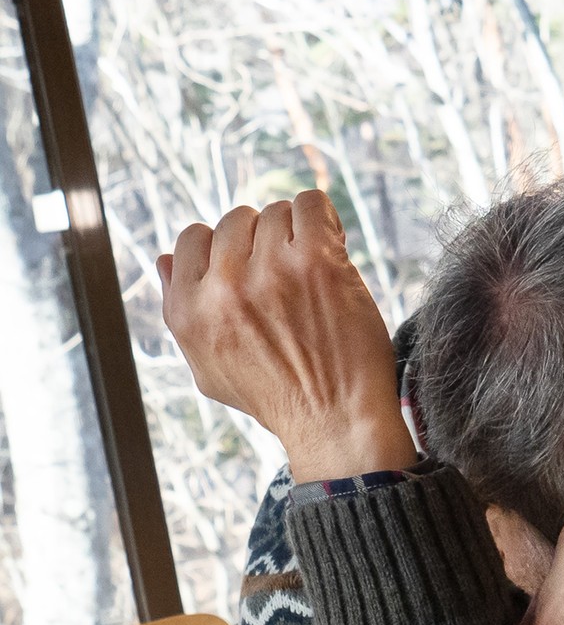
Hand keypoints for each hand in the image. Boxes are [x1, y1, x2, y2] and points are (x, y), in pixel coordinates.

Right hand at [159, 191, 413, 480]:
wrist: (336, 421)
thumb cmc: (278, 398)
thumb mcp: (208, 368)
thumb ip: (182, 312)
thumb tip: (165, 260)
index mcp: (187, 309)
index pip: (191, 239)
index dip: (226, 251)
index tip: (254, 270)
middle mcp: (221, 286)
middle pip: (234, 220)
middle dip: (263, 241)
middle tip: (290, 274)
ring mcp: (269, 271)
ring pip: (275, 212)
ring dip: (296, 234)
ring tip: (314, 270)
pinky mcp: (315, 263)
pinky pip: (310, 203)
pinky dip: (322, 216)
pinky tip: (332, 244)